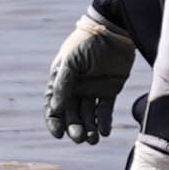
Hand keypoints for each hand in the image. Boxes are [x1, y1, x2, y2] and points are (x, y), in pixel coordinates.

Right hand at [44, 12, 131, 144]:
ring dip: (90, 129)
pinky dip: (104, 122)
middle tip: (80, 138)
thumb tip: (55, 110)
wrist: (115, 30)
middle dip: (75, 128)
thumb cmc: (87, 43)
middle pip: (72, 115)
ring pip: (89, 116)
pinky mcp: (110, 90)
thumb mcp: (70, 61)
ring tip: (94, 139)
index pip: (53, 106)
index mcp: (61, 80)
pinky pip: (105, 110)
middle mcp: (76, 87)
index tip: (59, 134)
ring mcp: (93, 89)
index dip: (54, 122)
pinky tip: (105, 131)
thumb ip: (62, 85)